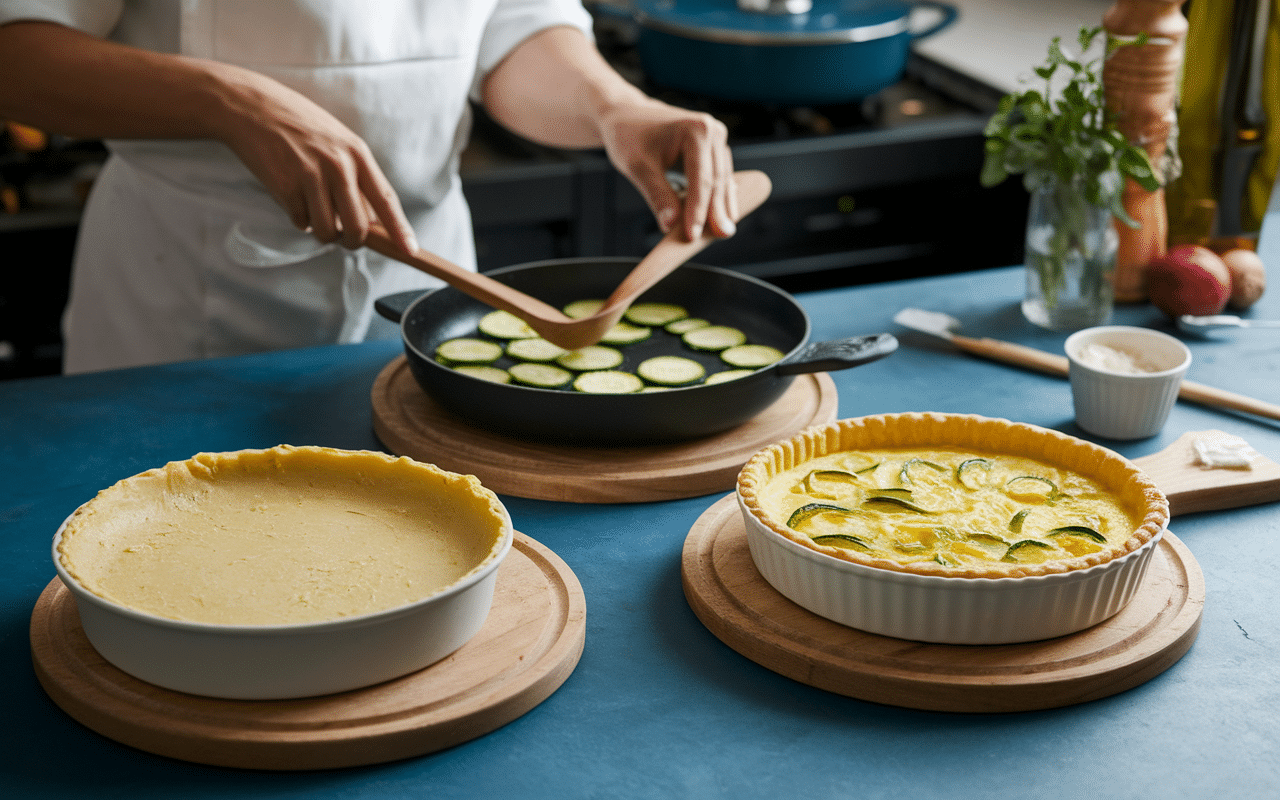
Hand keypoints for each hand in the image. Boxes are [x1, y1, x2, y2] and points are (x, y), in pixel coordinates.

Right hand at [211, 67, 418, 254]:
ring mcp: (311, 177)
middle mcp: (338, 166)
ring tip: (312, 207)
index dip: (400, 229)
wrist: (252, 107)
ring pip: (328, 231)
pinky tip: (292, 194)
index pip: (386, 199)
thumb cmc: (299, 124)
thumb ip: (356, 175)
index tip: (410, 250)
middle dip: (352, 240)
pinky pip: (300, 222)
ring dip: (321, 230)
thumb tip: (370, 219)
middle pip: (357, 228)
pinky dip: (298, 217)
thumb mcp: (337, 141)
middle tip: (343, 234)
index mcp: (357, 153)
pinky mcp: (285, 187)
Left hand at [596, 98, 736, 241]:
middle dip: (716, 212)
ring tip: (719, 234)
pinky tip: (715, 219)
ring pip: (722, 181)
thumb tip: (671, 225)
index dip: (698, 211)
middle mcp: (713, 132)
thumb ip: (657, 195)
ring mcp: (716, 140)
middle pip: (717, 181)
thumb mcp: (638, 167)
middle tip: (717, 238)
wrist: (626, 116)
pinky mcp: (714, 150)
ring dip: (721, 208)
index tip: (693, 235)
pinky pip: (718, 178)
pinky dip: (716, 198)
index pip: (702, 179)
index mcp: (696, 131)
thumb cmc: (629, 136)